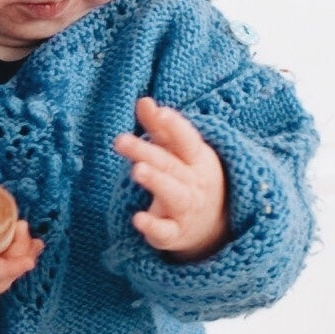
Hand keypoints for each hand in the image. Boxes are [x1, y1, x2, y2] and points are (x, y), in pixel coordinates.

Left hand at [114, 97, 226, 257]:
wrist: (214, 225)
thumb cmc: (189, 176)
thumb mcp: (180, 152)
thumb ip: (160, 128)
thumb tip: (143, 100)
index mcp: (197, 158)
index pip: (188, 140)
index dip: (175, 127)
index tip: (160, 112)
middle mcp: (194, 182)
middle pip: (169, 164)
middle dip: (146, 152)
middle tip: (120, 140)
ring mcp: (186, 208)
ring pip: (173, 194)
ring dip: (156, 182)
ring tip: (137, 170)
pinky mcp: (175, 233)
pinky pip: (166, 231)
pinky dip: (154, 226)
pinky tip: (137, 219)